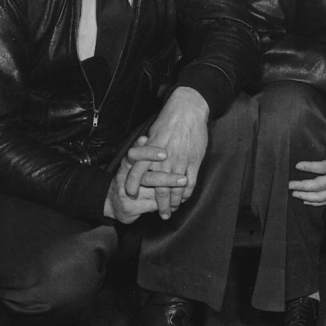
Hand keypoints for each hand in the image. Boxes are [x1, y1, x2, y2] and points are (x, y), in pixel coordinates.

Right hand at [104, 145, 187, 223]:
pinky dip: (164, 203)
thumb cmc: (128, 178)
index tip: (165, 153)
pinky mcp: (129, 208)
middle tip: (183, 179)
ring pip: (151, 193)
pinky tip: (174, 202)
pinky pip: (151, 205)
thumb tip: (145, 138)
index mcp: (126, 164)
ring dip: (169, 192)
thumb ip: (140, 153)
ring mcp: (125, 193)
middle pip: (146, 178)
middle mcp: (124, 178)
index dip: (149, 154)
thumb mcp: (132, 163)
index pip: (135, 155)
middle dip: (167, 179)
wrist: (110, 202)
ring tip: (184, 189)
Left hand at [139, 86, 209, 218]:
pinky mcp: (194, 162)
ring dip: (175, 202)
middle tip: (162, 214)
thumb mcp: (152, 134)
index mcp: (150, 153)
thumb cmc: (169, 120)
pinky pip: (190, 183)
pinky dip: (187, 193)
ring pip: (176, 190)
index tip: (132, 195)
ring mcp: (180, 162)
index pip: (137, 174)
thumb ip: (147, 150)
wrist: (188, 111)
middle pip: (160, 189)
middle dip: (161, 205)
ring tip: (174, 209)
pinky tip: (186, 198)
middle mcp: (164, 161)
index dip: (134, 186)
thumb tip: (141, 159)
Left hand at [289, 133, 325, 206]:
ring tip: (294, 194)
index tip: (298, 166)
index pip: (323, 168)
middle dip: (303, 186)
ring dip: (307, 197)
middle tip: (290, 184)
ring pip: (322, 196)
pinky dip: (316, 203)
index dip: (310, 167)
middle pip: (319, 185)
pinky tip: (306, 201)